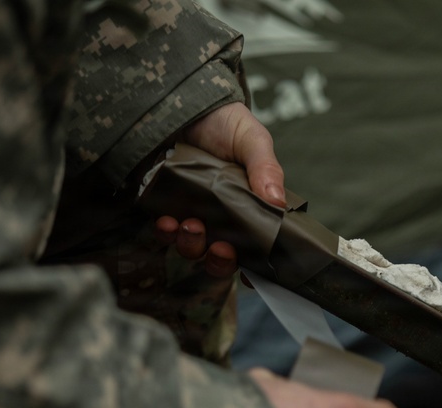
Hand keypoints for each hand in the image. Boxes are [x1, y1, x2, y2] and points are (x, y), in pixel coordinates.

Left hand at [152, 101, 286, 278]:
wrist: (184, 101)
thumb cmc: (226, 122)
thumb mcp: (253, 141)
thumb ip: (265, 169)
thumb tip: (277, 202)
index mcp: (250, 209)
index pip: (255, 249)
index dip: (254, 267)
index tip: (252, 273)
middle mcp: (221, 218)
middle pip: (222, 257)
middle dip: (220, 261)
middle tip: (221, 248)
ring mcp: (192, 214)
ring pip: (192, 249)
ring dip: (192, 246)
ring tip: (192, 225)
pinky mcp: (165, 207)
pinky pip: (164, 232)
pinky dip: (165, 232)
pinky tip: (166, 221)